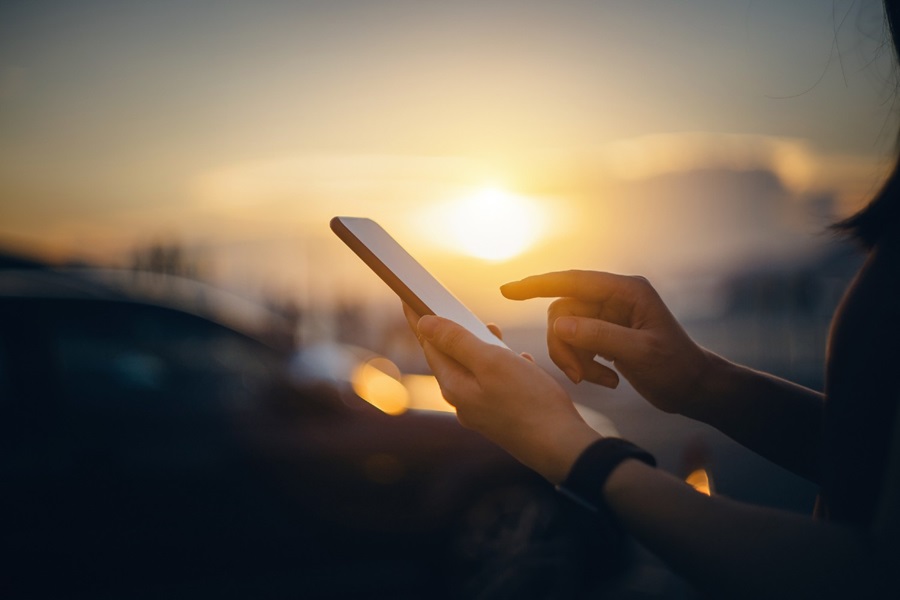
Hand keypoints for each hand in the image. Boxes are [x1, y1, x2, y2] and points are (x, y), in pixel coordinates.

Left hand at [402, 303, 600, 482]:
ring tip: (493, 330)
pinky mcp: (502, 416)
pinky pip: (494, 384)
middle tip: (454, 308)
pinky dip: (501, 367)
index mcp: (454, 386)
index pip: (429, 345)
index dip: (419, 319)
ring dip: (480, 347)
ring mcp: (482, 411)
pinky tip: (519, 361)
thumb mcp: (492, 362)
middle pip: (449, 358)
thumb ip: (457, 341)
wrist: (561, 447)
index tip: (410, 298)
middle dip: (453, 332)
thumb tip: (425, 324)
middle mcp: (463, 401)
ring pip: (474, 370)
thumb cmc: (529, 402)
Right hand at [501, 270, 710, 414]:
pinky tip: (607, 380)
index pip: (573, 281)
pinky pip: (576, 343)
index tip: (508, 291)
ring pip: (566, 329)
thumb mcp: (640, 353)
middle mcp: (614, 299)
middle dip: (564, 344)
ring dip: (573, 358)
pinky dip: (583, 364)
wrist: (695, 388)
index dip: (538, 284)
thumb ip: (599, 336)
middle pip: (564, 311)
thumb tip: (558, 324)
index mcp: (626, 291)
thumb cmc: (677, 368)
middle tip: (576, 375)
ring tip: (594, 380)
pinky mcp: (605, 335)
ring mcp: (609, 317)